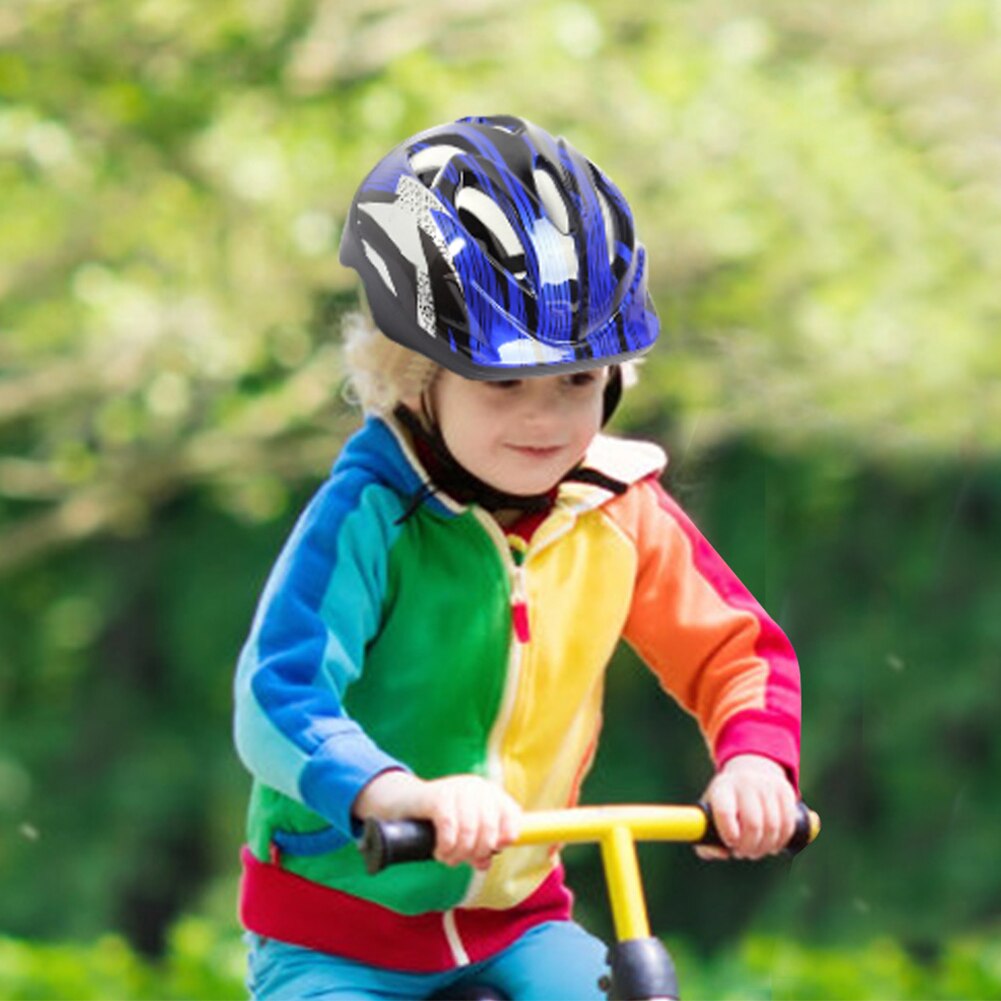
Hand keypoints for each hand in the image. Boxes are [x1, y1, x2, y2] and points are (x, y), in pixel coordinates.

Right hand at [354, 770, 521, 870]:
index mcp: (490, 793)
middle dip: (476, 853)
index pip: (512, 816)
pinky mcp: (438, 795)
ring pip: (470, 831)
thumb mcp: (464, 831)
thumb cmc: (440, 819)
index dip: (505, 839)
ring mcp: (458, 788)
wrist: (405, 802)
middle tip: (461, 860)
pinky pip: (449, 827)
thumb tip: (485, 863)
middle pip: (490, 830)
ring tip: (448, 858)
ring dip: (458, 853)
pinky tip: (439, 851)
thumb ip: (479, 846)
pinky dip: (445, 846)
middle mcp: (478, 787)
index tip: (490, 853)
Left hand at [695, 754, 797, 861]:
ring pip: (772, 827)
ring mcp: (767, 785)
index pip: (724, 812)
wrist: (749, 772)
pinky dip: (781, 841)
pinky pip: (788, 825)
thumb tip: (723, 853)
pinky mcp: (785, 791)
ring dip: (765, 848)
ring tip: (756, 850)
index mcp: (722, 788)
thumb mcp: (709, 815)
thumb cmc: (726, 803)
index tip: (730, 843)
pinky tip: (773, 845)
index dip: (729, 835)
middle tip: (743, 853)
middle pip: (752, 824)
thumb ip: (706, 841)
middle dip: (749, 848)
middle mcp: (744, 783)